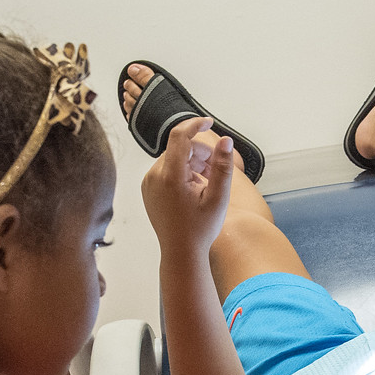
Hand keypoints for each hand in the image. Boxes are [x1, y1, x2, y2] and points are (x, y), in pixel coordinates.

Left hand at [141, 117, 233, 259]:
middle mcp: (154, 176)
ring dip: (193, 163)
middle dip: (200, 154)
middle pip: (179, 149)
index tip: (209, 122)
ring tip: (208, 183)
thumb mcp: (219, 197)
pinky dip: (182, 172)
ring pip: (174, 159)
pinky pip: (166, 170)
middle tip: (217, 172)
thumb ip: (223, 166)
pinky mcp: (148, 188)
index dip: (195, 125)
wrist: (181, 252)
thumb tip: (226, 140)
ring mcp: (149, 182)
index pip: (179, 136)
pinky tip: (195, 188)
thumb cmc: (200, 229)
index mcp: (170, 176)